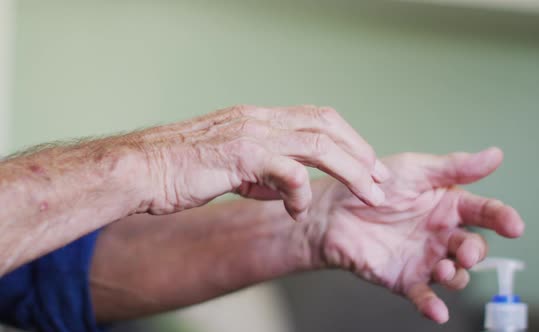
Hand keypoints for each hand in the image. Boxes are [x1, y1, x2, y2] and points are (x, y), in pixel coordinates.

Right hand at [132, 105, 389, 218]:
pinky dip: (301, 192)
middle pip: (326, 125)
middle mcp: (259, 120)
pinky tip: (298, 209)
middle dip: (359, 152)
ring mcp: (251, 134)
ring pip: (319, 144)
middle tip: (380, 177)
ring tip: (370, 193)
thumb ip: (259, 175)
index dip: (346, 137)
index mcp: (257, 119)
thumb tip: (285, 190)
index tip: (365, 160)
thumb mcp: (227, 168)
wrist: (138, 169)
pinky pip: (288, 172)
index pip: (315, 117)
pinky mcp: (241, 155)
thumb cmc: (176, 170)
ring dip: (351, 170)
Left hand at [308, 148, 523, 322]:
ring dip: (455, 277)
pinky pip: (423, 296)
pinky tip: (436, 310)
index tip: (513, 225)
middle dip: (475, 252)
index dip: (502, 218)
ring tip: (443, 269)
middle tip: (465, 251)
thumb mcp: (415, 169)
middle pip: (473, 248)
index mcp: (448, 205)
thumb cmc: (372, 186)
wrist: (332, 211)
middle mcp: (441, 234)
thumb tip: (495, 155)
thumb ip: (455, 167)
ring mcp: (425, 258)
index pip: (485, 213)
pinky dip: (432, 306)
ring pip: (454, 275)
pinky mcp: (404, 278)